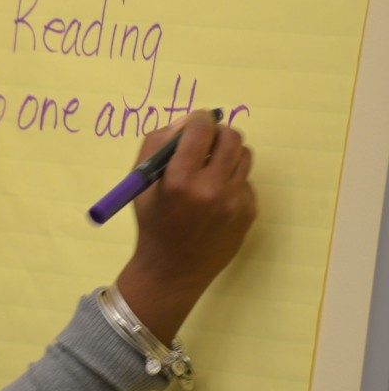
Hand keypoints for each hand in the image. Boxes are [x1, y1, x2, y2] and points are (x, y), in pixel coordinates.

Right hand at [115, 109, 256, 343]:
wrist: (172, 271)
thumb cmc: (153, 223)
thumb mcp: (141, 183)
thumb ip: (157, 145)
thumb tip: (185, 123)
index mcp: (179, 180)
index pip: (201, 128)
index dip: (198, 119)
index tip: (195, 122)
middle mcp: (211, 189)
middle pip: (231, 137)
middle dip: (217, 133)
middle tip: (206, 142)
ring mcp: (235, 202)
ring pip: (244, 155)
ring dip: (228, 155)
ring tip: (211, 170)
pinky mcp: (249, 212)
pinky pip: (246, 181)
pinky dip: (232, 182)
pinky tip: (216, 199)